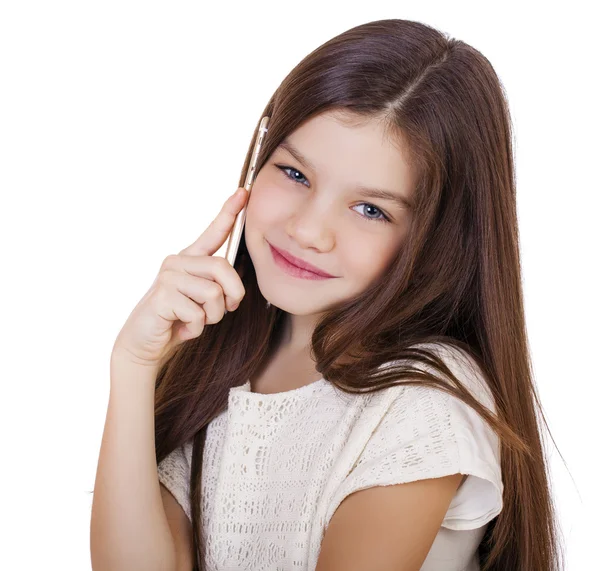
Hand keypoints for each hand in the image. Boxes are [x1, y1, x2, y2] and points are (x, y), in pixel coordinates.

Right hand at [111, 187, 248, 368]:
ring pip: (214, 294)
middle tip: (225, 310)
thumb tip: (236, 290)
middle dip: (233, 295)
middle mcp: (177, 262)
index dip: (229, 212)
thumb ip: (217, 287)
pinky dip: (197, 328)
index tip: (244, 192)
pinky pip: (199, 313)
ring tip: (195, 321)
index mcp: (190, 260)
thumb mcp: (203, 301)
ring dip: (212, 317)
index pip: (213, 233)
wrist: (146, 344)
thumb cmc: (178, 320)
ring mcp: (168, 277)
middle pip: (223, 268)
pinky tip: (182, 328)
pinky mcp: (162, 296)